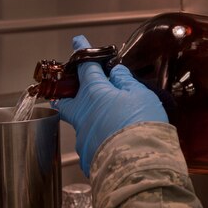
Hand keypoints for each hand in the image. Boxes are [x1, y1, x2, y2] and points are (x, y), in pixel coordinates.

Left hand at [57, 35, 168, 175]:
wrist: (140, 164)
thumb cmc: (142, 126)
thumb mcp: (141, 96)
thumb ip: (126, 82)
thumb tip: (117, 72)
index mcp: (95, 93)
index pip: (86, 68)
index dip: (83, 53)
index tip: (78, 42)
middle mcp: (83, 114)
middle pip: (66, 99)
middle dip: (65, 91)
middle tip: (67, 88)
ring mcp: (83, 137)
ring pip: (80, 123)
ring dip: (90, 118)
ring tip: (109, 121)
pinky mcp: (87, 157)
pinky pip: (91, 144)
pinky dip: (99, 140)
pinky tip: (113, 143)